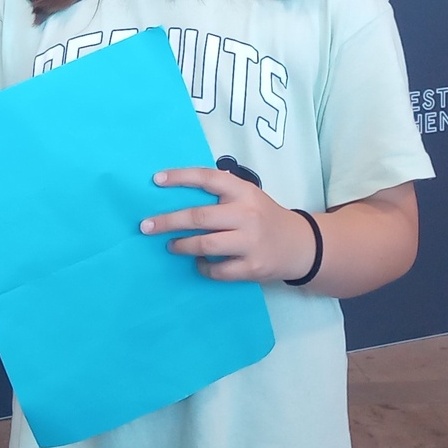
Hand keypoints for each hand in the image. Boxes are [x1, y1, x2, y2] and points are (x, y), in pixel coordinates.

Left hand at [140, 166, 316, 283]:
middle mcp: (247, 214)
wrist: (301, 245)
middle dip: (168, 221)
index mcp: (244, 191)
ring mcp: (250, 242)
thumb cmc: (264, 217)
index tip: (155, 180)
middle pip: (199, 216)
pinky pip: (218, 270)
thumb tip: (175, 195)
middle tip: (145, 226)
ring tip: (170, 245)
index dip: (180, 177)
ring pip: (205, 244)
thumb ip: (222, 193)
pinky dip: (203, 267)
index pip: (208, 178)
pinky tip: (198, 263)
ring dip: (182, 245)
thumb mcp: (248, 196)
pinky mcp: (253, 267)